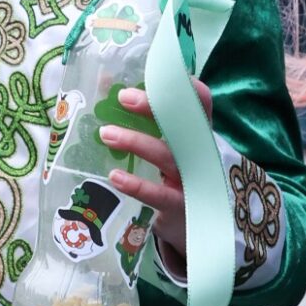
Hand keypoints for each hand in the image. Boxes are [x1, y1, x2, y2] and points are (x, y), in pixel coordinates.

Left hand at [103, 81, 213, 266]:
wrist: (195, 229)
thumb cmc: (175, 179)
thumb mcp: (168, 148)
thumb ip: (144, 120)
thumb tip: (104, 81)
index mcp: (198, 135)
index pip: (201, 103)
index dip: (185, 87)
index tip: (158, 76)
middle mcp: (199, 154)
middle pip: (182, 124)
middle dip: (154, 108)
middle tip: (123, 97)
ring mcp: (193, 181)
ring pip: (167, 156)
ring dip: (136, 142)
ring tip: (106, 134)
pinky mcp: (180, 207)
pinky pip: (158, 195)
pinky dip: (136, 185)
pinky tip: (114, 176)